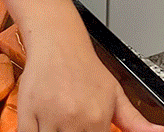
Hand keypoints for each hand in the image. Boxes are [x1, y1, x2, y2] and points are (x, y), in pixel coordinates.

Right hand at [17, 32, 163, 131]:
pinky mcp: (28, 109)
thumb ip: (135, 121)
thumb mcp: (115, 93)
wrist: (57, 39)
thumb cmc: (85, 66)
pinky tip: (42, 128)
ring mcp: (49, 115)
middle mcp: (74, 119)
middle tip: (72, 129)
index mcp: (97, 119)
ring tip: (59, 127)